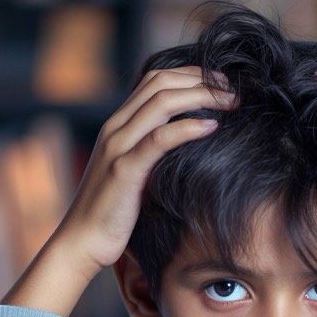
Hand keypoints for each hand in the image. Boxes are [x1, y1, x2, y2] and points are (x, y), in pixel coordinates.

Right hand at [3, 66, 234, 312]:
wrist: (82, 242)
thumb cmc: (113, 212)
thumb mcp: (135, 173)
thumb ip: (153, 153)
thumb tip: (191, 143)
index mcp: (118, 125)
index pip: (155, 79)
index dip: (191, 74)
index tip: (222, 83)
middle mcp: (115, 128)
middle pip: (161, 83)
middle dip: (201, 79)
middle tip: (234, 88)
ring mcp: (118, 147)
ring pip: (162, 102)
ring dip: (202, 96)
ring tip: (231, 103)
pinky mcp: (124, 170)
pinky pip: (159, 139)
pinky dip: (188, 127)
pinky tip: (213, 126)